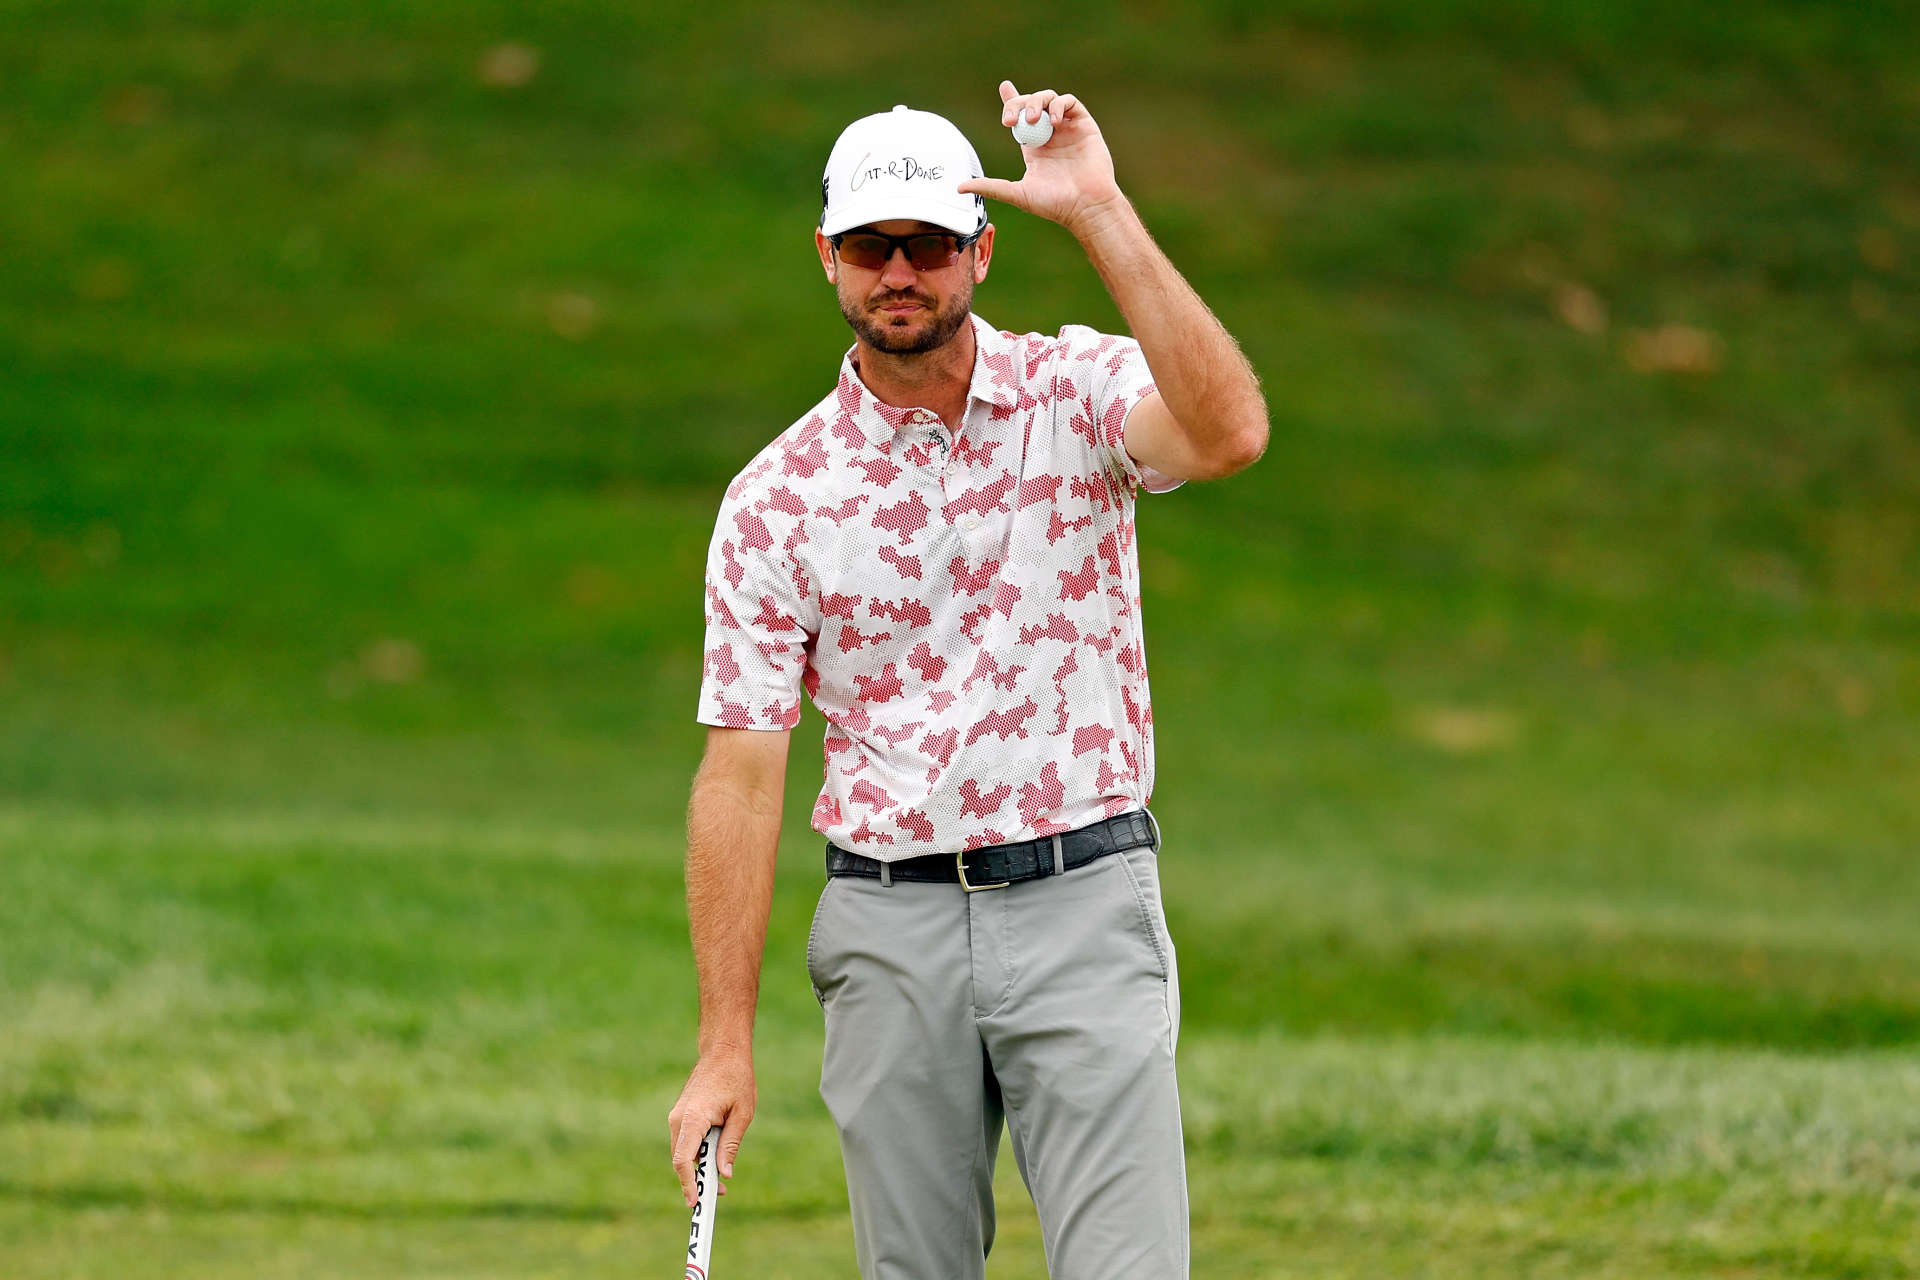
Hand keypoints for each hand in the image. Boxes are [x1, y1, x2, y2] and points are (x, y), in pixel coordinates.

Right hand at [666, 1048, 754, 1207]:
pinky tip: (713, 1159)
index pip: (682, 1159)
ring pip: (682, 1152)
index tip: (695, 1202)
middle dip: (696, 1180)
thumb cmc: (736, 1079)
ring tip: (720, 1180)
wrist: (722, 1052)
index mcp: (693, 1118)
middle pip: (680, 1160)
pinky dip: (696, 1154)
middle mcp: (679, 1119)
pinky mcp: (681, 1115)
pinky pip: (685, 1142)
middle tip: (718, 1194)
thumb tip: (724, 1175)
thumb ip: (730, 1146)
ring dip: (697, 1167)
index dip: (688, 1183)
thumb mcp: (742, 1114)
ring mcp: (677, 1116)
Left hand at [958, 81, 1125, 237]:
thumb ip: (990, 186)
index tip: (1004, 88)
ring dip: (1036, 103)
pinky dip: (1059, 105)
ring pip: (1048, 99)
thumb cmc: (1054, 204)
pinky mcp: (1084, 125)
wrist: (1085, 205)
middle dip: (1018, 104)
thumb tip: (959, 187)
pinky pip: (1069, 102)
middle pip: (1030, 104)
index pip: (1019, 117)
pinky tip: (1054, 121)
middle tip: (1010, 120)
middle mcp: (1049, 134)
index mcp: (1033, 147)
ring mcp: (1067, 128)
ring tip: (1032, 120)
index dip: (1012, 100)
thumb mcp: (1016, 193)